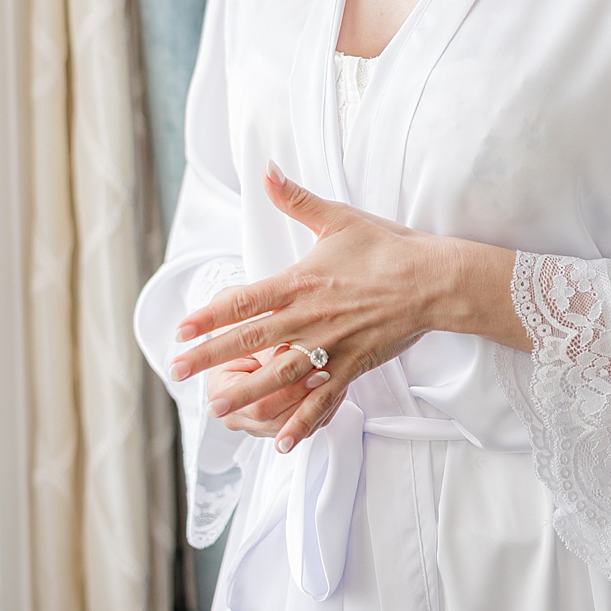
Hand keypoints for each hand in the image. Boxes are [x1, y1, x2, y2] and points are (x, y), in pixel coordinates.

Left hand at [170, 164, 468, 451]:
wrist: (435, 279)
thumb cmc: (388, 247)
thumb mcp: (340, 218)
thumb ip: (297, 198)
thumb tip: (267, 169)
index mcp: (302, 282)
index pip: (245, 301)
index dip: (209, 315)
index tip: (180, 328)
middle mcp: (310, 317)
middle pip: (251, 340)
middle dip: (210, 356)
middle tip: (176, 370)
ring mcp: (332, 345)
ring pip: (280, 374)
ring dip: (246, 392)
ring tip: (216, 407)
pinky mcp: (353, 364)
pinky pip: (323, 397)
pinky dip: (302, 420)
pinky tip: (282, 442)